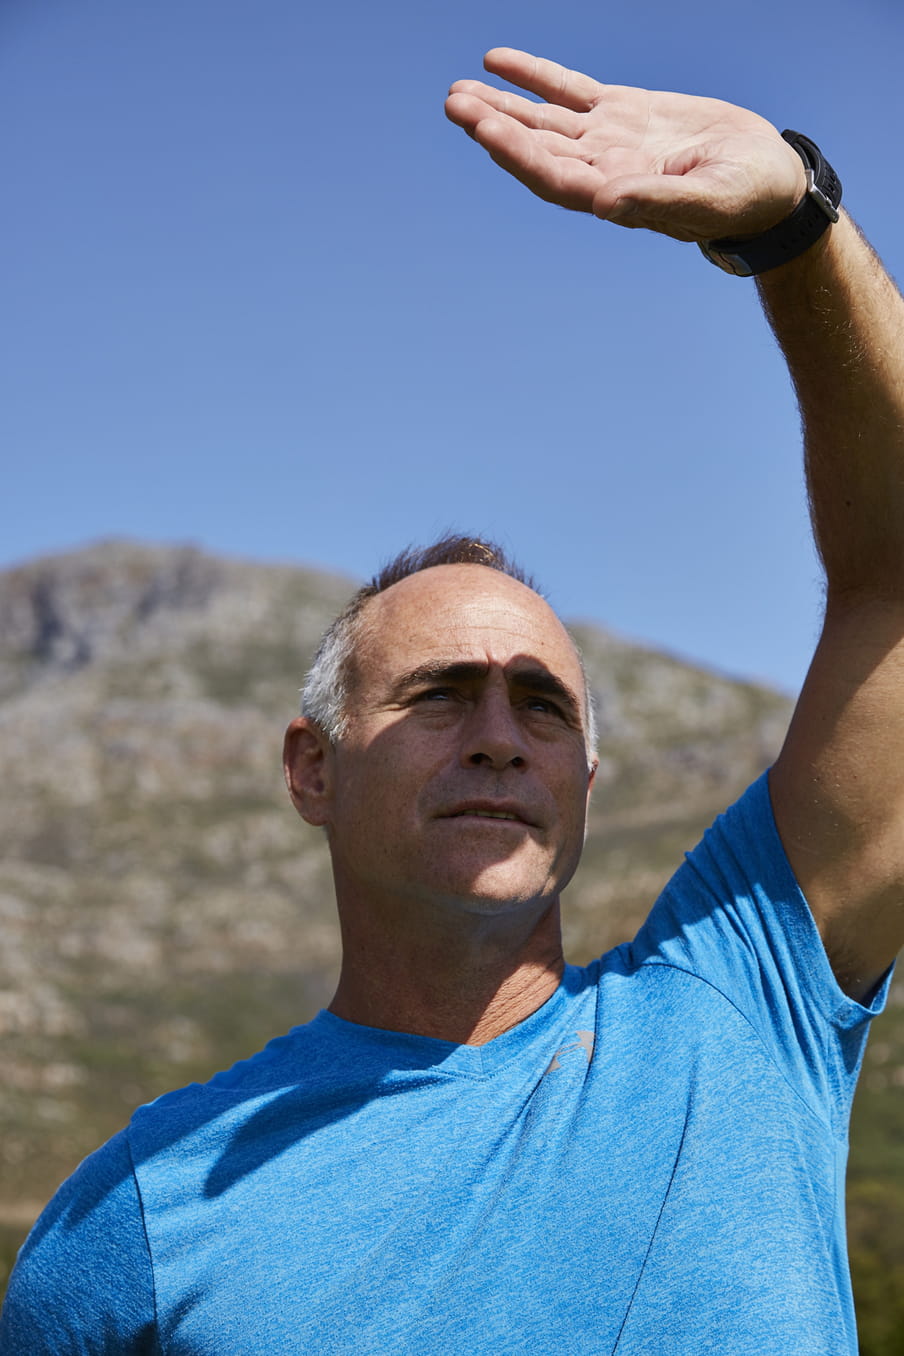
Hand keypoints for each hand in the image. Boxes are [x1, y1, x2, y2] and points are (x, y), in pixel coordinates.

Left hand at [445, 49, 806, 242]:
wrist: (767, 180)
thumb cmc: (744, 199)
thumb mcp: (706, 200)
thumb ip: (656, 202)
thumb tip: (605, 204)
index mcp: (614, 194)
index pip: (552, 174)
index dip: (517, 153)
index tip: (484, 130)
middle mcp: (600, 168)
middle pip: (536, 146)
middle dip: (494, 126)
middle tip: (454, 104)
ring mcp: (607, 139)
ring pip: (543, 119)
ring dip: (501, 106)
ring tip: (458, 93)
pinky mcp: (623, 111)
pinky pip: (568, 89)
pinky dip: (535, 76)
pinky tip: (498, 61)